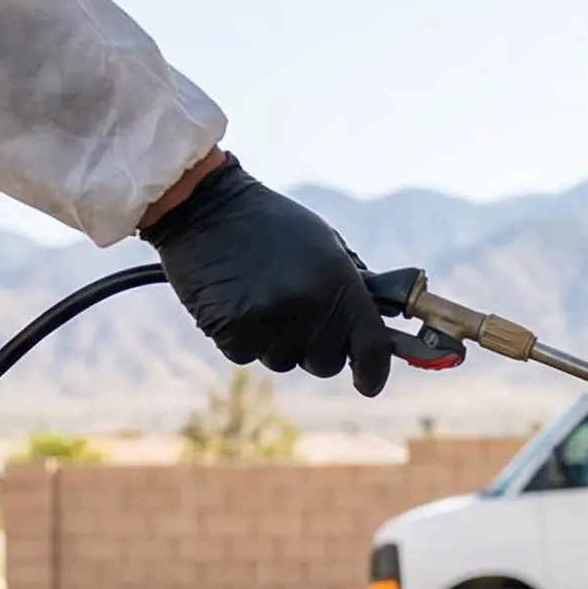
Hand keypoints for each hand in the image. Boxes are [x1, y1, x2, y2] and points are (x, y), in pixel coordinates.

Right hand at [139, 154, 392, 396]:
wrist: (204, 206)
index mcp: (340, 283)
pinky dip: (241, 337)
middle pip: (325, 363)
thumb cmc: (271, 223)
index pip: (372, 348)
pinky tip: (234, 300)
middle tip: (294, 310)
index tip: (368, 382)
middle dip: (314, 347)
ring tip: (259, 295)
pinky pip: (246, 354)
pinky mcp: (233, 331)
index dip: (373, 372)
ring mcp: (271, 321)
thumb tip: (382, 322)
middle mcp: (311, 307)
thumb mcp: (326, 243)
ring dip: (274, 340)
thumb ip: (353, 287)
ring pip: (283, 360)